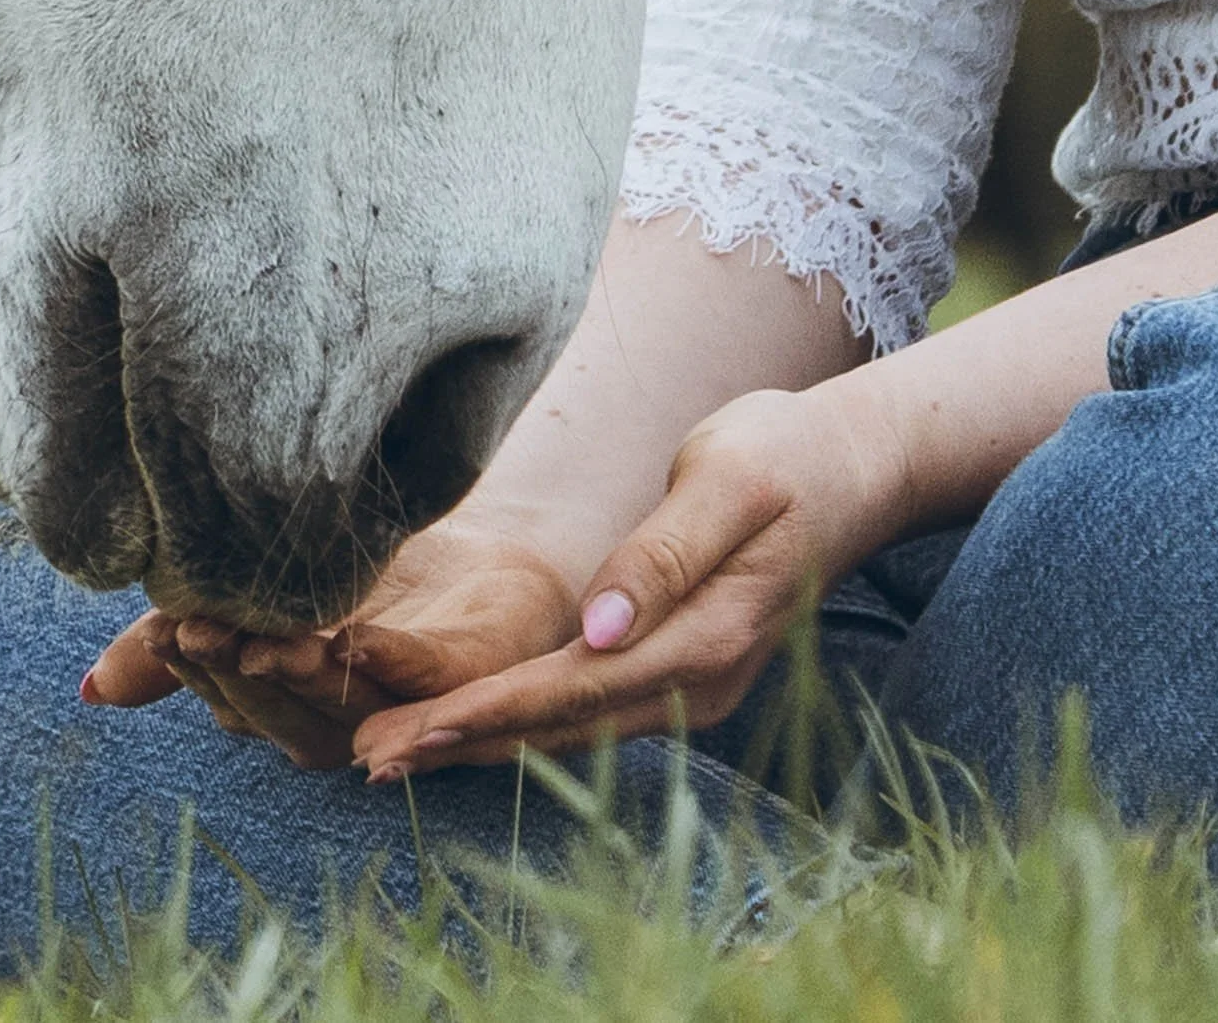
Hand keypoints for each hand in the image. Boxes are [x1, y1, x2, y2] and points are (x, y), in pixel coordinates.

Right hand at [80, 512, 580, 769]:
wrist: (480, 545)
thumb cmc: (366, 574)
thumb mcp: (260, 593)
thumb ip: (184, 637)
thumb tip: (91, 692)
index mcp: (288, 708)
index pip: (227, 697)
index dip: (193, 666)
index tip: (163, 626)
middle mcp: (342, 721)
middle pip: (278, 712)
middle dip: (237, 674)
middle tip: (201, 627)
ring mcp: (407, 707)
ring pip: (342, 706)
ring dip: (301, 679)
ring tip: (265, 639)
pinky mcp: (468, 678)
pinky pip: (422, 679)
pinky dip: (383, 660)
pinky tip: (351, 636)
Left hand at [349, 381, 910, 778]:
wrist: (850, 470)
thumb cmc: (784, 457)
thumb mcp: (728, 479)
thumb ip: (663, 554)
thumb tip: (602, 629)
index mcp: (705, 637)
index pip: (574, 687)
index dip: (488, 710)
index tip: (411, 728)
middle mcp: (697, 683)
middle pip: (560, 727)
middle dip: (461, 744)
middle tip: (367, 759)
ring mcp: (690, 689)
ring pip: (568, 731)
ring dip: (479, 745)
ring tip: (389, 756)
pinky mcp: (676, 676)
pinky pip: (586, 713)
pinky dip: (517, 725)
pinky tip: (459, 730)